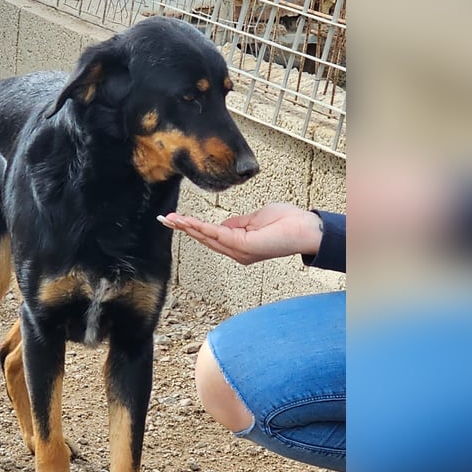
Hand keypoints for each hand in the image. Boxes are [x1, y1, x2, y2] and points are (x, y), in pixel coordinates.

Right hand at [159, 203, 323, 264]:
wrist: (307, 228)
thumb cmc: (288, 222)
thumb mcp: (256, 219)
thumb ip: (238, 223)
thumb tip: (222, 225)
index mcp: (238, 245)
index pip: (210, 236)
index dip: (192, 227)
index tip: (175, 219)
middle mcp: (236, 252)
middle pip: (204, 239)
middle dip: (183, 228)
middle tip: (164, 219)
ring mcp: (240, 251)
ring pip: (207, 238)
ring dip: (187, 227)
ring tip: (171, 219)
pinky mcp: (244, 246)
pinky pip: (218, 235)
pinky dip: (202, 228)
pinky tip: (189, 222)